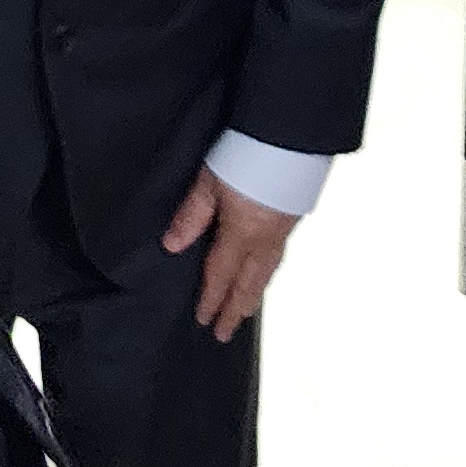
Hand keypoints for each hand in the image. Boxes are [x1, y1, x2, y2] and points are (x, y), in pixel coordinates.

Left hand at [160, 167, 297, 340]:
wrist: (293, 133)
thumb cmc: (249, 150)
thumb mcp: (210, 180)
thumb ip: (191, 215)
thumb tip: (172, 245)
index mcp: (242, 233)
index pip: (221, 275)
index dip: (211, 299)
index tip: (203, 320)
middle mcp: (266, 238)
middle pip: (249, 283)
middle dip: (235, 309)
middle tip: (225, 332)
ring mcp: (283, 227)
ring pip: (267, 271)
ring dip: (253, 294)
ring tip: (244, 309)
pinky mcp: (293, 214)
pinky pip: (277, 255)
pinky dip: (267, 271)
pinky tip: (263, 269)